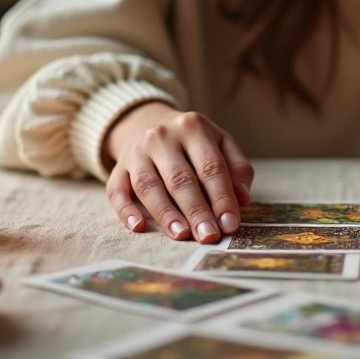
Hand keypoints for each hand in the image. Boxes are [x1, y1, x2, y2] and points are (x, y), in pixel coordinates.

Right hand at [104, 101, 252, 242]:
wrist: (148, 122)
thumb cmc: (193, 142)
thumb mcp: (221, 143)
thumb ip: (237, 169)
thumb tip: (242, 199)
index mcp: (193, 127)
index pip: (211, 167)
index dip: (222, 198)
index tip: (230, 225)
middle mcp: (161, 136)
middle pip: (180, 179)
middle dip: (196, 210)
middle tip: (208, 236)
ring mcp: (136, 152)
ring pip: (149, 185)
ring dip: (165, 213)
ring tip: (181, 235)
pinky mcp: (117, 168)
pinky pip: (117, 191)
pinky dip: (126, 211)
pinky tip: (138, 227)